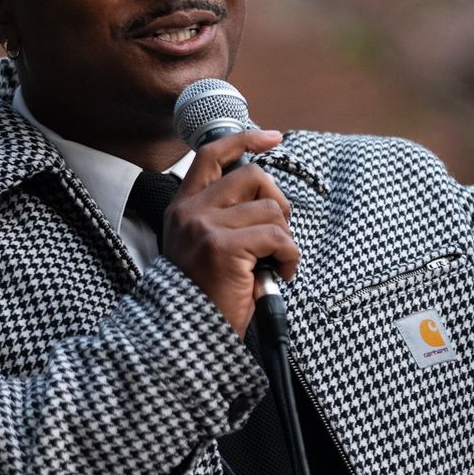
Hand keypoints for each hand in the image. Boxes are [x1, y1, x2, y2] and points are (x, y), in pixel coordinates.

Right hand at [162, 129, 300, 336]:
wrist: (186, 336)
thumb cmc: (203, 298)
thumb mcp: (201, 249)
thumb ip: (221, 218)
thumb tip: (266, 198)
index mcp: (183, 208)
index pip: (212, 155)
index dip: (245, 138)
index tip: (272, 137)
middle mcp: (191, 212)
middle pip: (253, 176)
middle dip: (278, 202)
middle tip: (278, 234)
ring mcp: (205, 228)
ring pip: (270, 209)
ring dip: (285, 238)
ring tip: (276, 263)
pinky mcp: (224, 248)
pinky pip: (278, 237)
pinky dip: (290, 257)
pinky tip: (281, 274)